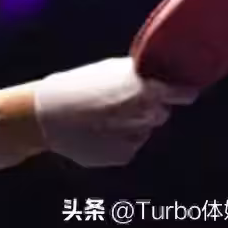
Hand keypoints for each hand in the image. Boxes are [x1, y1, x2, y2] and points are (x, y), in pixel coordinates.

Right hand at [32, 57, 197, 166]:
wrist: (43, 118)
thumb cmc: (73, 87)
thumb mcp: (106, 70)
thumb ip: (135, 77)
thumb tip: (160, 79)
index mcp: (138, 90)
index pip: (178, 93)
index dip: (182, 92)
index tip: (185, 91)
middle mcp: (141, 116)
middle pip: (160, 113)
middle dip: (148, 107)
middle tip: (122, 100)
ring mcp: (132, 139)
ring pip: (144, 130)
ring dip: (132, 124)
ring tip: (100, 116)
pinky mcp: (122, 156)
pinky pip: (130, 145)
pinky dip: (118, 138)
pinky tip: (96, 131)